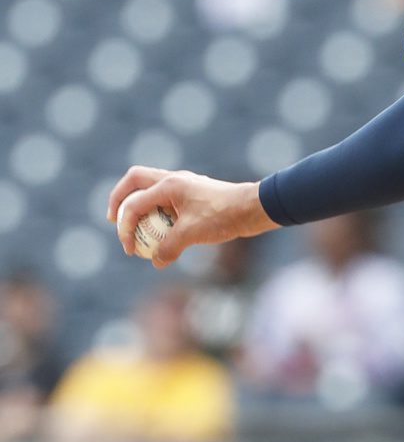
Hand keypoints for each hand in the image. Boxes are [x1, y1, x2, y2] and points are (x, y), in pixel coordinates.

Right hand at [108, 166, 277, 267]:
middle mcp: (173, 180)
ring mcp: (183, 185)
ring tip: (136, 228)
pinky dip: (157, 211)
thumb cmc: (223, 217)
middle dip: (120, 199)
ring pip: (150, 187)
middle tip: (114, 220)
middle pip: (134, 181)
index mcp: (168, 185)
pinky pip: (166, 198)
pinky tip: (162, 231)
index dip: (125, 228)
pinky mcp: (193, 194)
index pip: (134, 204)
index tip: (130, 250)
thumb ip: (169, 248)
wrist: (252, 209)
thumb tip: (156, 262)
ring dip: (139, 204)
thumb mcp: (192, 235)